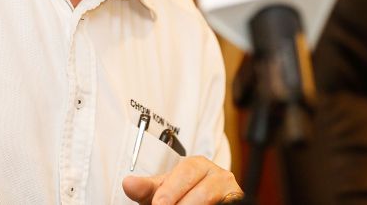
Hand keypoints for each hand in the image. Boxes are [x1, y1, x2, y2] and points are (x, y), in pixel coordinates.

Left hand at [122, 156, 243, 204]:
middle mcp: (218, 175)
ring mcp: (231, 190)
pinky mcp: (238, 199)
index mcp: (197, 165)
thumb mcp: (163, 193)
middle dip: (183, 204)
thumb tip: (128, 183)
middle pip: (203, 190)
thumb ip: (148, 189)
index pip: (185, 172)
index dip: (170, 190)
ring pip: (212, 198)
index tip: (158, 204)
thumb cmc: (181, 198)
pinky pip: (227, 204)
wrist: (204, 203)